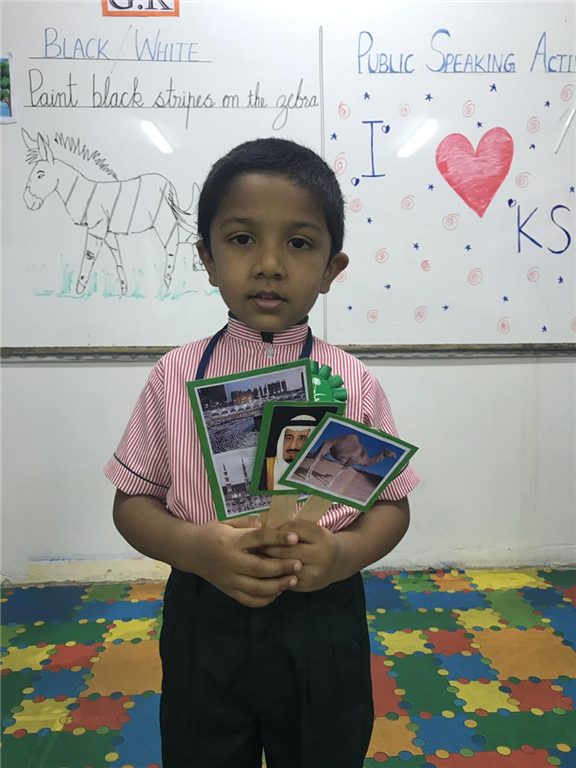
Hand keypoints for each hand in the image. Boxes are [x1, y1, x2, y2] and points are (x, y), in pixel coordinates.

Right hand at [179, 515, 302, 608]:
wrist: (191, 551)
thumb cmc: (212, 532)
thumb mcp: (225, 521)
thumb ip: (245, 523)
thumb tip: (265, 524)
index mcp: (231, 541)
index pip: (257, 539)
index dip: (277, 538)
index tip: (295, 537)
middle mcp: (230, 561)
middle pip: (259, 568)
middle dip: (281, 567)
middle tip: (299, 564)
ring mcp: (229, 579)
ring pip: (256, 588)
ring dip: (277, 586)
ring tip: (293, 580)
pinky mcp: (228, 591)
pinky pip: (248, 600)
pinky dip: (265, 599)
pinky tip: (278, 592)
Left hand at [257, 520, 343, 592]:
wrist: (337, 563)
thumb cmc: (319, 541)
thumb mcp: (312, 529)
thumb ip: (293, 527)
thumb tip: (266, 528)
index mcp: (320, 537)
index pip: (292, 531)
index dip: (277, 531)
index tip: (266, 531)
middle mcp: (319, 556)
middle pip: (286, 550)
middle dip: (268, 547)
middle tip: (255, 545)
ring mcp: (313, 573)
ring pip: (284, 566)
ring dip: (268, 561)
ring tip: (258, 556)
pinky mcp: (306, 586)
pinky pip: (284, 579)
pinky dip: (274, 574)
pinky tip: (267, 569)